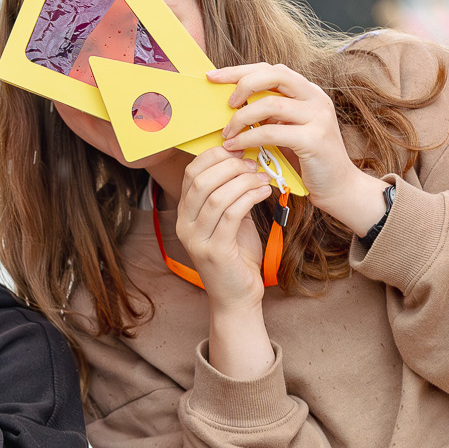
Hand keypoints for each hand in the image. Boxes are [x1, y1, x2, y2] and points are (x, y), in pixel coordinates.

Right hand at [174, 148, 273, 309]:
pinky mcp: (214, 251)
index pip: (192, 172)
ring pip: (216, 195)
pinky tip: (264, 192)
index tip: (240, 150)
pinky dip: (249, 198)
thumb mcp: (231, 219)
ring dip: (243, 181)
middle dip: (231, 165)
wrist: (238, 296)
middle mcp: (184, 224)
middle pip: (202, 180)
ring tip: (262, 178)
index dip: (216, 155)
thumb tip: (246, 161)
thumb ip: (231, 193)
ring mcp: (196, 239)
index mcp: (185, 212)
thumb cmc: (237, 256)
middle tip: (254, 163)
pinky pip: (230, 214)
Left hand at [210, 63, 388, 236]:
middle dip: (243, 83)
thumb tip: (231, 105)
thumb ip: (269, 113)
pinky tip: (236, 146)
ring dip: (242, 117)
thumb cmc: (307, 159)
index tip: (214, 76)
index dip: (241, 70)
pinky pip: (272, 132)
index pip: (272, 69)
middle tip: (226, 103)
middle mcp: (316, 98)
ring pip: (271, 103)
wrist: (338, 187)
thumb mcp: (287, 128)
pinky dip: (249, 138)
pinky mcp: (314, 139)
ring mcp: (318, 117)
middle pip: (275, 74)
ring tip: (227, 133)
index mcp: (308, 91)